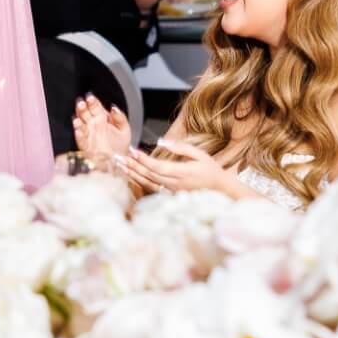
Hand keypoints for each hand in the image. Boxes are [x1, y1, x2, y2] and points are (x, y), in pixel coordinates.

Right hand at [73, 93, 130, 160]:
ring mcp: (89, 135)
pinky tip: (79, 131)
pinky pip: (81, 140)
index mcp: (103, 119)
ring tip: (77, 118)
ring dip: (78, 122)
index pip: (95, 106)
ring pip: (81, 126)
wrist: (120, 162)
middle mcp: (94, 125)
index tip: (90, 97)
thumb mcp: (125, 129)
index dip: (92, 101)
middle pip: (85, 113)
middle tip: (81, 103)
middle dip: (82, 108)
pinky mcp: (86, 146)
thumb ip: (120, 117)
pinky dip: (79, 135)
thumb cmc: (121, 146)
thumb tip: (113, 108)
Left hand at [117, 138, 235, 194]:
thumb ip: (180, 147)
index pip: (158, 167)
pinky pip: (151, 189)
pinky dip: (139, 182)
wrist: (219, 190)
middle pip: (149, 175)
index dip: (143, 160)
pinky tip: (132, 176)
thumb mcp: (199, 154)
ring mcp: (172, 192)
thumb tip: (161, 142)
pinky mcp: (170, 195)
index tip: (132, 150)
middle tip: (118, 156)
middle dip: (132, 165)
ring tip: (120, 166)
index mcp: (182, 173)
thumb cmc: (210, 169)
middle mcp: (174, 184)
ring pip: (148, 183)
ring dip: (133, 174)